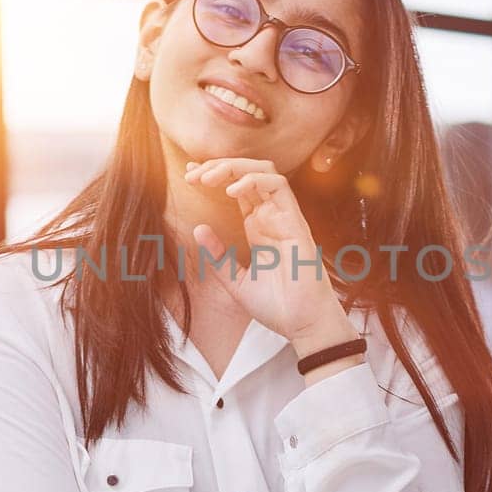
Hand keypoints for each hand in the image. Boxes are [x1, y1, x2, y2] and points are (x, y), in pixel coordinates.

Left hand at [183, 158, 342, 341]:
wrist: (302, 325)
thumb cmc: (276, 306)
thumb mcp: (235, 281)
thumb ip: (217, 257)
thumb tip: (197, 228)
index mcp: (258, 227)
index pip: (237, 188)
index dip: (215, 175)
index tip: (189, 173)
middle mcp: (271, 217)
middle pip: (247, 173)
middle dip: (218, 166)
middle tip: (192, 174)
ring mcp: (284, 217)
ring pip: (264, 171)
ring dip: (234, 167)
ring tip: (207, 177)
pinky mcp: (295, 222)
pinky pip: (278, 186)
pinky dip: (254, 180)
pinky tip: (232, 191)